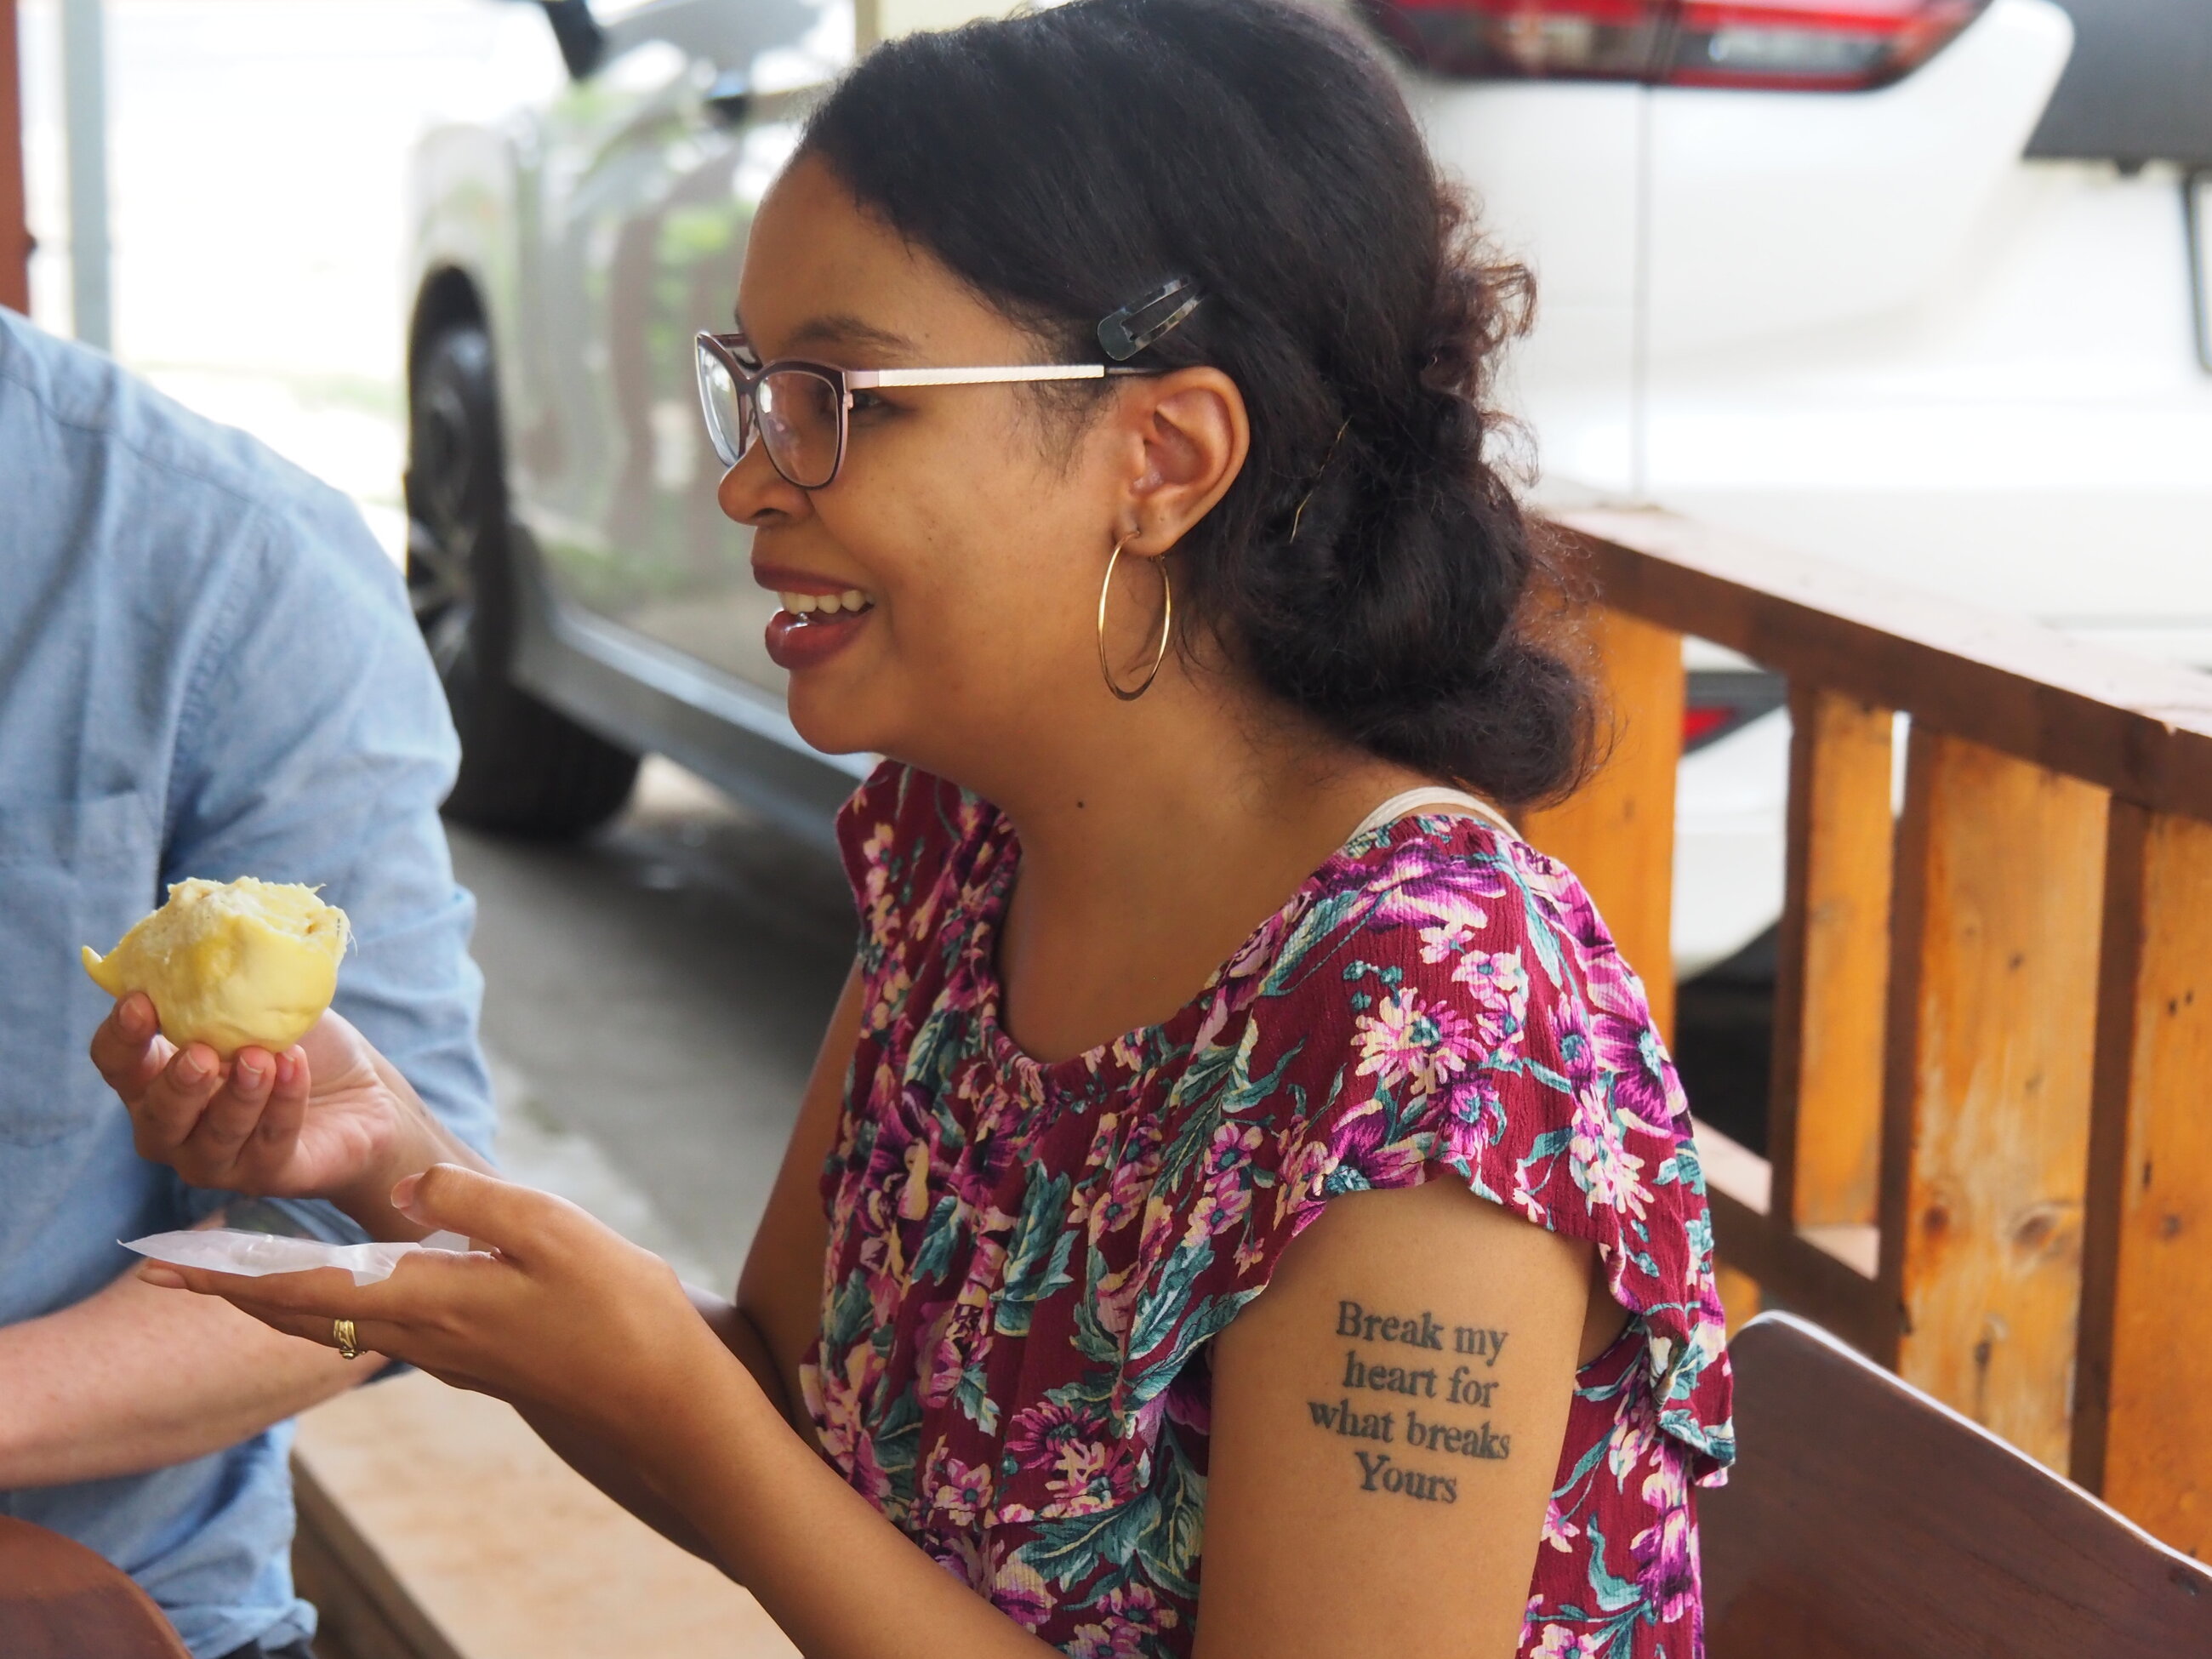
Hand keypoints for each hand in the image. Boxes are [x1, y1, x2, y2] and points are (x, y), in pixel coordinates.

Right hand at [91, 993, 428, 1208]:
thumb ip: (228, 988)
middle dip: (177, 1084)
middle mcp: (174, 1127)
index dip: (121, 1036)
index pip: (115, 1063)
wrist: (368, 1096)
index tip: (141, 1001)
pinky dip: (283, 1103)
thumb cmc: (300, 1047)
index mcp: (157, 1077)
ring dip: (238, 1095)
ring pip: (212, 1137)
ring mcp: (216, 1159)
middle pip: (154, 1114)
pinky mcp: (266, 1176)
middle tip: (203, 1053)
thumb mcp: (263, 1008)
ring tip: (263, 1057)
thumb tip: (214, 940)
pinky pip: (268, 1142)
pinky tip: (295, 1067)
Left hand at [134, 1164, 727, 1452]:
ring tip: (242, 1268)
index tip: (165, 1264)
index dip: (229, 1276)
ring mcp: (448, 1353)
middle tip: (172, 1267)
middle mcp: (424, 1335)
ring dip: (281, 1298)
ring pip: (338, 1324)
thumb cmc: (616, 1308)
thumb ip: (467, 1200)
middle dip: (234, 1290)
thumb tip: (400, 1186)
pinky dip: (338, 1303)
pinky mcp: (475, 1356)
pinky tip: (350, 1279)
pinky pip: (381, 1327)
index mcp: (431, 1301)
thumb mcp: (548, 1228)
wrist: (661, 1396)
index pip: (304, 1290)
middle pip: (304, 1316)